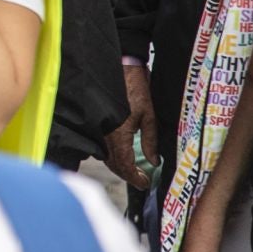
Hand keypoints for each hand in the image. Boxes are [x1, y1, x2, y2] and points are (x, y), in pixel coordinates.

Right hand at [103, 63, 159, 189]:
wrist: (121, 68)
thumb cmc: (136, 89)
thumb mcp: (149, 116)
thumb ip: (150, 141)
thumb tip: (154, 161)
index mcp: (119, 134)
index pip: (124, 165)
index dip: (134, 178)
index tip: (145, 183)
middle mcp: (106, 134)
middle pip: (113, 164)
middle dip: (127, 175)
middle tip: (141, 180)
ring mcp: (100, 128)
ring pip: (105, 156)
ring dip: (118, 167)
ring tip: (132, 171)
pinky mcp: (98, 122)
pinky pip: (102, 146)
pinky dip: (111, 155)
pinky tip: (120, 156)